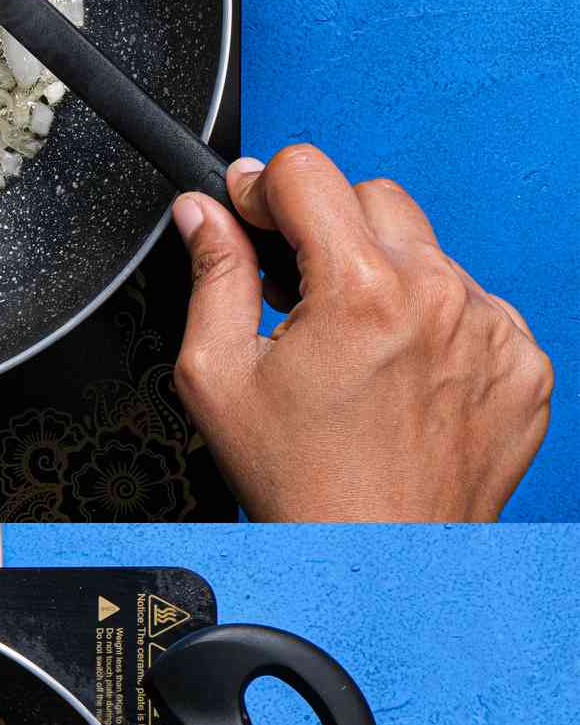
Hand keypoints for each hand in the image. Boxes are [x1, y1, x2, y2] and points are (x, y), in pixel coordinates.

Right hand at [171, 145, 551, 521]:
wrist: (376, 555)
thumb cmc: (301, 483)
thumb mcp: (218, 377)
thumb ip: (213, 277)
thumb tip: (204, 214)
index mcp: (359, 291)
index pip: (308, 170)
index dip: (264, 187)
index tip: (252, 213)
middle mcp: (437, 297)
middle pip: (373, 196)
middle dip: (327, 227)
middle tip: (300, 291)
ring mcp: (489, 328)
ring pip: (428, 252)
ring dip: (387, 277)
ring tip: (355, 349)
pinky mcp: (521, 360)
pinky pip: (474, 306)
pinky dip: (435, 325)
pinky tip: (401, 376)